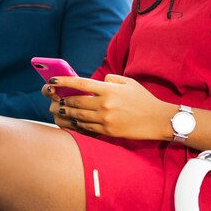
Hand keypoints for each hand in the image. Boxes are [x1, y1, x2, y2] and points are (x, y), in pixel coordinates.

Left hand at [43, 74, 173, 139]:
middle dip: (63, 100)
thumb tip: (98, 82)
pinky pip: (87, 127)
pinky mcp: (108, 132)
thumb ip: (110, 79)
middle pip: (76, 101)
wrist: (158, 120)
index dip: (63, 82)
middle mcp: (104, 104)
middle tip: (57, 98)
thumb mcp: (128, 83)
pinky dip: (78, 123)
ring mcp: (105, 119)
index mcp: (108, 90)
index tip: (52, 80)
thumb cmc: (143, 99)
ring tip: (62, 109)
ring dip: (68, 112)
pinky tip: (74, 120)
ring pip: (79, 115)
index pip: (80, 83)